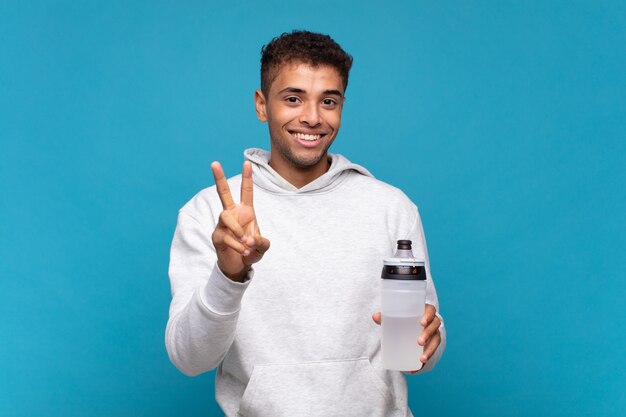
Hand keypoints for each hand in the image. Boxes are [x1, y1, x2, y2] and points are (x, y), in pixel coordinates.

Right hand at [211, 161, 269, 281]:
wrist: (239, 266)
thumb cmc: (251, 251)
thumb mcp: (263, 247)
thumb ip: (262, 243)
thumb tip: (249, 240)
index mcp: (246, 211)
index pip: (246, 191)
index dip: (247, 178)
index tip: (247, 162)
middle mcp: (232, 214)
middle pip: (223, 192)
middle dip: (219, 178)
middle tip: (214, 163)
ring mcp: (222, 224)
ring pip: (225, 216)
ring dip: (237, 229)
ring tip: (246, 242)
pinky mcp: (216, 236)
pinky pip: (225, 236)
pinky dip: (236, 245)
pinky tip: (243, 251)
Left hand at [372, 304, 440, 372]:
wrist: (413, 327)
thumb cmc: (406, 319)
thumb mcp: (398, 317)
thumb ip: (386, 317)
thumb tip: (374, 316)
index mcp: (425, 312)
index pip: (431, 311)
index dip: (428, 316)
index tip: (421, 322)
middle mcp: (432, 322)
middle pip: (434, 326)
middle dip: (428, 334)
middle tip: (419, 342)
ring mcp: (434, 334)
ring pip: (436, 341)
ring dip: (430, 351)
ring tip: (421, 359)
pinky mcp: (431, 346)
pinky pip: (430, 354)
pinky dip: (423, 363)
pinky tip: (415, 369)